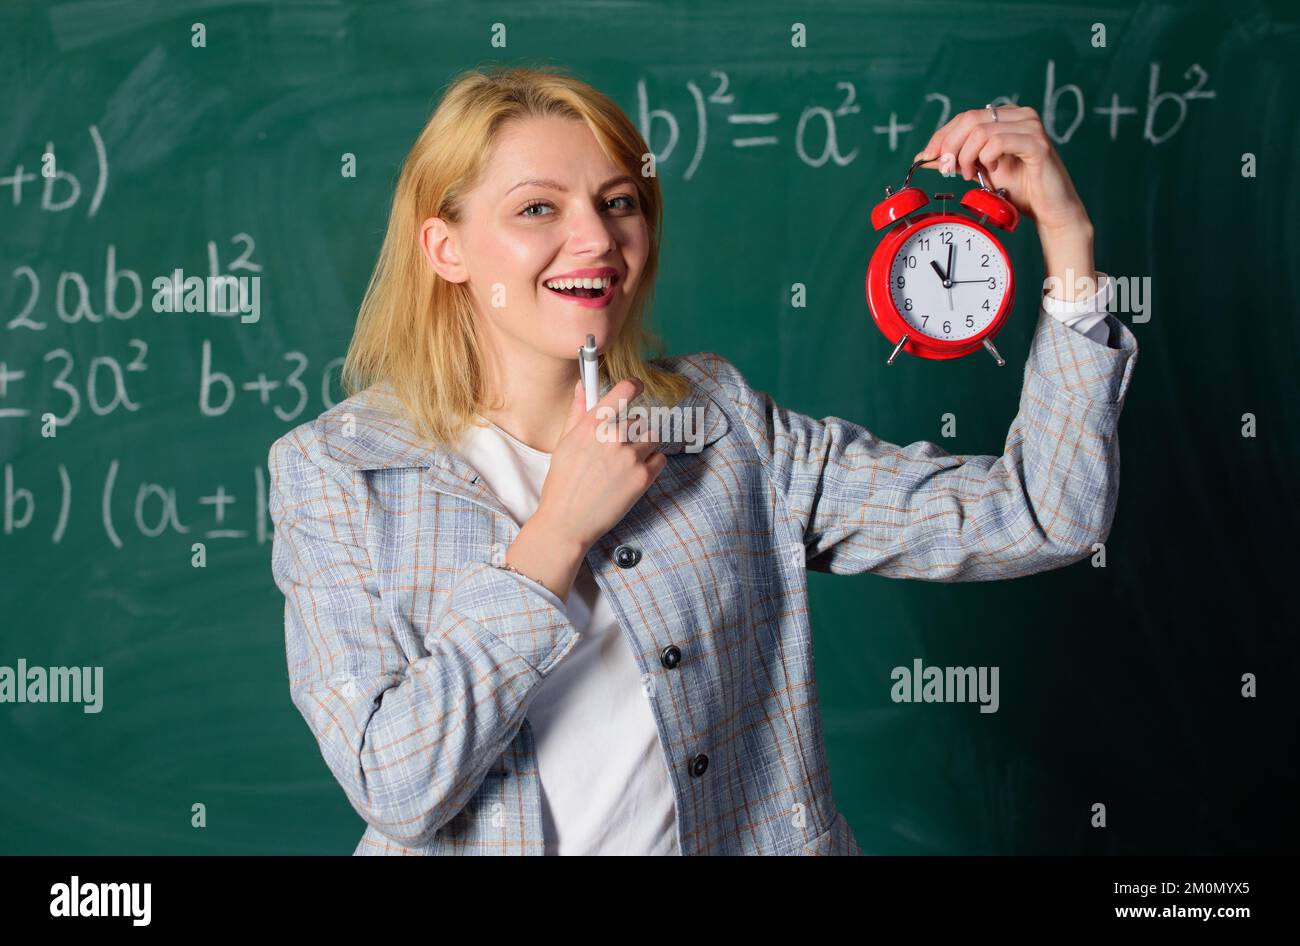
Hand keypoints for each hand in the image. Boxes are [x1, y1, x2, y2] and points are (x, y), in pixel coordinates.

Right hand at [534, 376, 665, 552]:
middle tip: (615, 454)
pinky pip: (660, 459)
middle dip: (630, 433)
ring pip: (652, 439)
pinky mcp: (643, 477)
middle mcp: (613, 436)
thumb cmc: (562, 484)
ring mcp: (630, 456)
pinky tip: (632, 476)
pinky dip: (651, 465)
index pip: (624, 391)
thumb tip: (583, 385)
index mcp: (592, 424)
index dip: (634, 386)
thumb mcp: (564, 443)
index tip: (638, 387)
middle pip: (638, 420)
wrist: (567, 523)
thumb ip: (578, 412)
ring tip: (624, 466)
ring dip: (643, 448)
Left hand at [913, 105, 1089, 234]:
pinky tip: (992, 171)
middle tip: (948, 169)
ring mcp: (1030, 126)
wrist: (1048, 209)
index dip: (942, 136)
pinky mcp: (1037, 143)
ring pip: (981, 131)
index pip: (965, 117)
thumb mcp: (979, 171)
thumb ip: (957, 160)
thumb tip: (924, 156)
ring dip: (967, 156)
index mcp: (1006, 117)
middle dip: (951, 146)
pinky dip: (987, 158)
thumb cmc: (1019, 189)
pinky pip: (999, 142)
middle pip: (970, 119)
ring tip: (970, 174)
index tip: (927, 156)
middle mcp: (1019, 115)